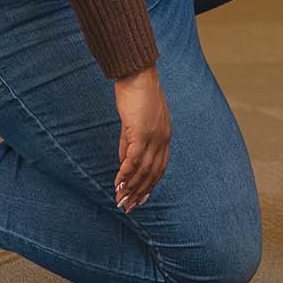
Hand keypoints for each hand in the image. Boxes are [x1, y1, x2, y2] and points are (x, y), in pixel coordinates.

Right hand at [113, 65, 170, 213]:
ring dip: (131, 187)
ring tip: (120, 200)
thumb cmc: (136, 95)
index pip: (159, 168)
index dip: (149, 186)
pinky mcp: (141, 133)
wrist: (138, 75)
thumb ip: (130, 144)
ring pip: (143, 170)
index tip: (139, 199)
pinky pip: (133, 160)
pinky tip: (117, 184)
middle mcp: (163, 140)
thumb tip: (124, 164)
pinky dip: (125, 174)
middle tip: (127, 207)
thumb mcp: (134, 123)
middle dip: (139, 192)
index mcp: (165, 137)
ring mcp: (154, 137)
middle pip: (153, 174)